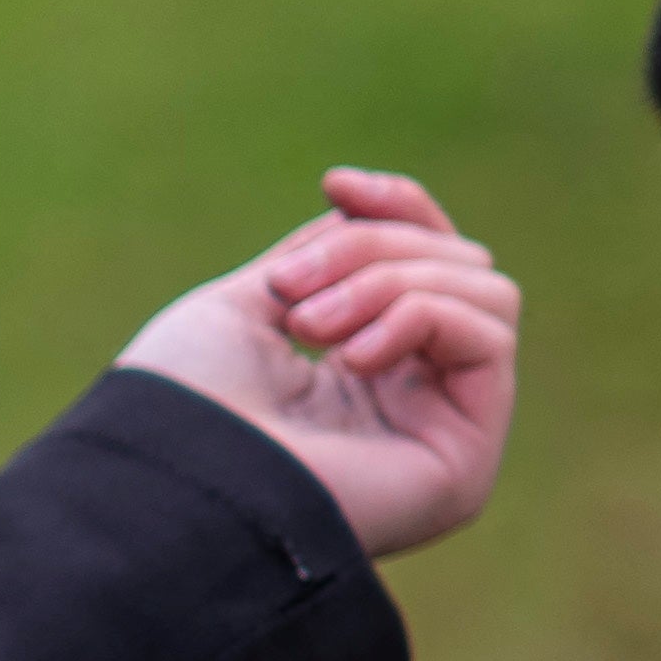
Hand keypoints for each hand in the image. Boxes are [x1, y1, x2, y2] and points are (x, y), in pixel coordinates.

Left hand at [116, 168, 520, 557]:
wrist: (172, 479)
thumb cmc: (185, 404)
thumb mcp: (251, 302)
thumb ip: (324, 256)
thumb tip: (366, 209)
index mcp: (358, 374)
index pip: (425, 262)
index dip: (394, 207)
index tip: (335, 181)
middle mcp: (409, 405)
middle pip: (455, 265)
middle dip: (371, 248)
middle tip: (290, 292)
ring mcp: (443, 433)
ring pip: (482, 292)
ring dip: (390, 281)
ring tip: (310, 326)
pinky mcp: (467, 460)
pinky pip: (488, 338)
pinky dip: (420, 316)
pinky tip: (353, 358)